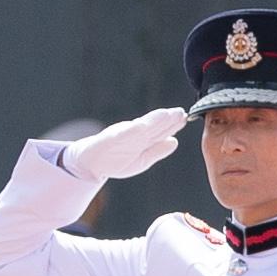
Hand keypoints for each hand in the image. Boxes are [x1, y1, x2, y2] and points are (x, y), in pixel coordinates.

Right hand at [61, 107, 190, 181]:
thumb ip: (157, 150)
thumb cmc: (117, 159)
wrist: (90, 164)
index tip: (186, 117)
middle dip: (166, 118)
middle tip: (180, 112)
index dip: (173, 124)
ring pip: (139, 126)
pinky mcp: (107, 139)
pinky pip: (120, 134)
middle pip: (153, 125)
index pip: (161, 130)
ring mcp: (121, 135)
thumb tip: (175, 141)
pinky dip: (130, 130)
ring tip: (166, 114)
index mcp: (143, 138)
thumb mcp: (142, 159)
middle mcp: (133, 134)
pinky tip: (141, 126)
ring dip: (152, 120)